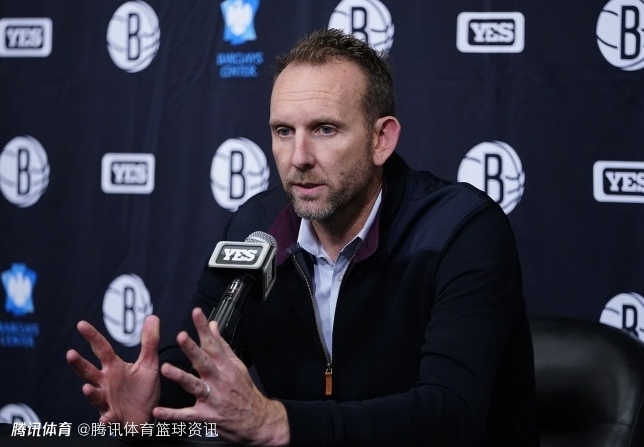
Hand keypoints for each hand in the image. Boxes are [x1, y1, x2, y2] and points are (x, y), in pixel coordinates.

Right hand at [66, 315, 160, 425]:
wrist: (145, 416)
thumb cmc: (142, 389)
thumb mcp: (148, 364)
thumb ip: (150, 342)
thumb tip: (152, 316)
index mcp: (113, 367)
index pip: (101, 349)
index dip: (92, 336)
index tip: (81, 324)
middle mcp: (105, 383)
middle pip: (88, 372)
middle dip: (79, 364)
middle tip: (70, 354)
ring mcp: (107, 400)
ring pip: (94, 395)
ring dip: (90, 392)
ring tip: (87, 387)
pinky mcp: (113, 416)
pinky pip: (108, 418)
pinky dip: (106, 418)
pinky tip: (105, 418)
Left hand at [152, 308, 289, 445]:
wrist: (257, 420)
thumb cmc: (244, 391)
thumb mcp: (237, 365)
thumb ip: (221, 345)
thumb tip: (213, 325)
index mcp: (226, 367)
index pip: (214, 343)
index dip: (204, 328)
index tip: (196, 313)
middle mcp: (219, 380)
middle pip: (204, 362)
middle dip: (193, 349)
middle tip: (182, 336)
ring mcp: (213, 399)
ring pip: (195, 386)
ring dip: (180, 377)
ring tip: (166, 369)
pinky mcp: (207, 416)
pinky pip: (187, 416)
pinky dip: (172, 414)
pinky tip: (158, 411)